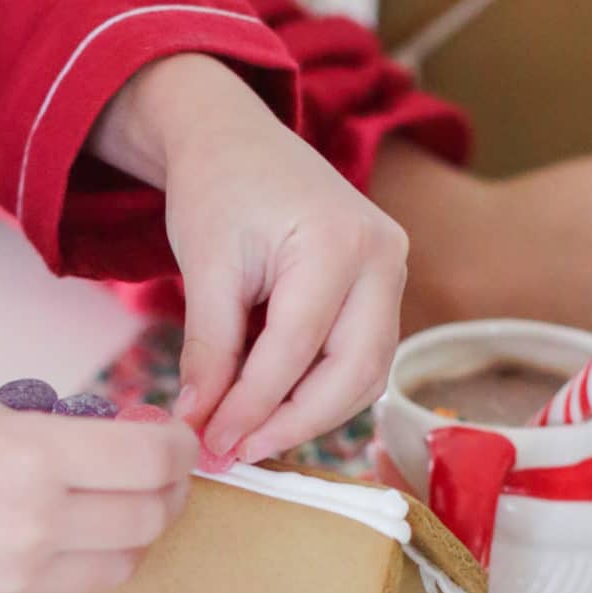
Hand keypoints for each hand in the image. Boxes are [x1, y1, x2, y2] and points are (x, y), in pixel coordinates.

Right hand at [0, 394, 196, 592]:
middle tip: (153, 466)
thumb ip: (47, 427)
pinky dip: (78, 559)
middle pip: (151, 518)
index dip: (177, 445)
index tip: (171, 434)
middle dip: (166, 488)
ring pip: (121, 564)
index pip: (152, 460)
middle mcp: (35, 528)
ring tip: (107, 501)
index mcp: (30, 459)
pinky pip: (67, 588)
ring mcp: (18, 581)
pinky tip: (49, 530)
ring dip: (131, 531)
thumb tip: (109, 439)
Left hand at [96, 56, 405, 461]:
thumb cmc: (219, 190)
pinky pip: (360, 359)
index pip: (297, 349)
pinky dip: (318, 389)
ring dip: (309, 414)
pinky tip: (271, 404)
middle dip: (293, 423)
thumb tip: (200, 425)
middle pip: (353, 372)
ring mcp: (391, 273)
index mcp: (339, 241)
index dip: (253, 406)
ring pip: (364, 375)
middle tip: (238, 452)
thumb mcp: (204, 267)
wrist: (236, 140)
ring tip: (249, 434)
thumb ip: (208, 350)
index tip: (213, 444)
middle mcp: (382, 258)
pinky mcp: (382, 289)